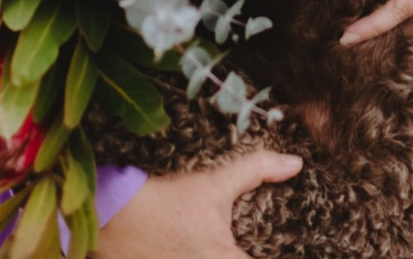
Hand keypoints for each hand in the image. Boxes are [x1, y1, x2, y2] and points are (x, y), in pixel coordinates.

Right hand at [92, 150, 302, 258]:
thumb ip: (256, 171)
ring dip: (230, 253)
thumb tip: (295, 163)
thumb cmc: (163, 202)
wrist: (110, 216)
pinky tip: (205, 247)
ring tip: (227, 243)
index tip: (302, 247)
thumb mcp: (211, 184)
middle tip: (260, 239)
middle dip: (253, 251)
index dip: (291, 254)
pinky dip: (210, 256)